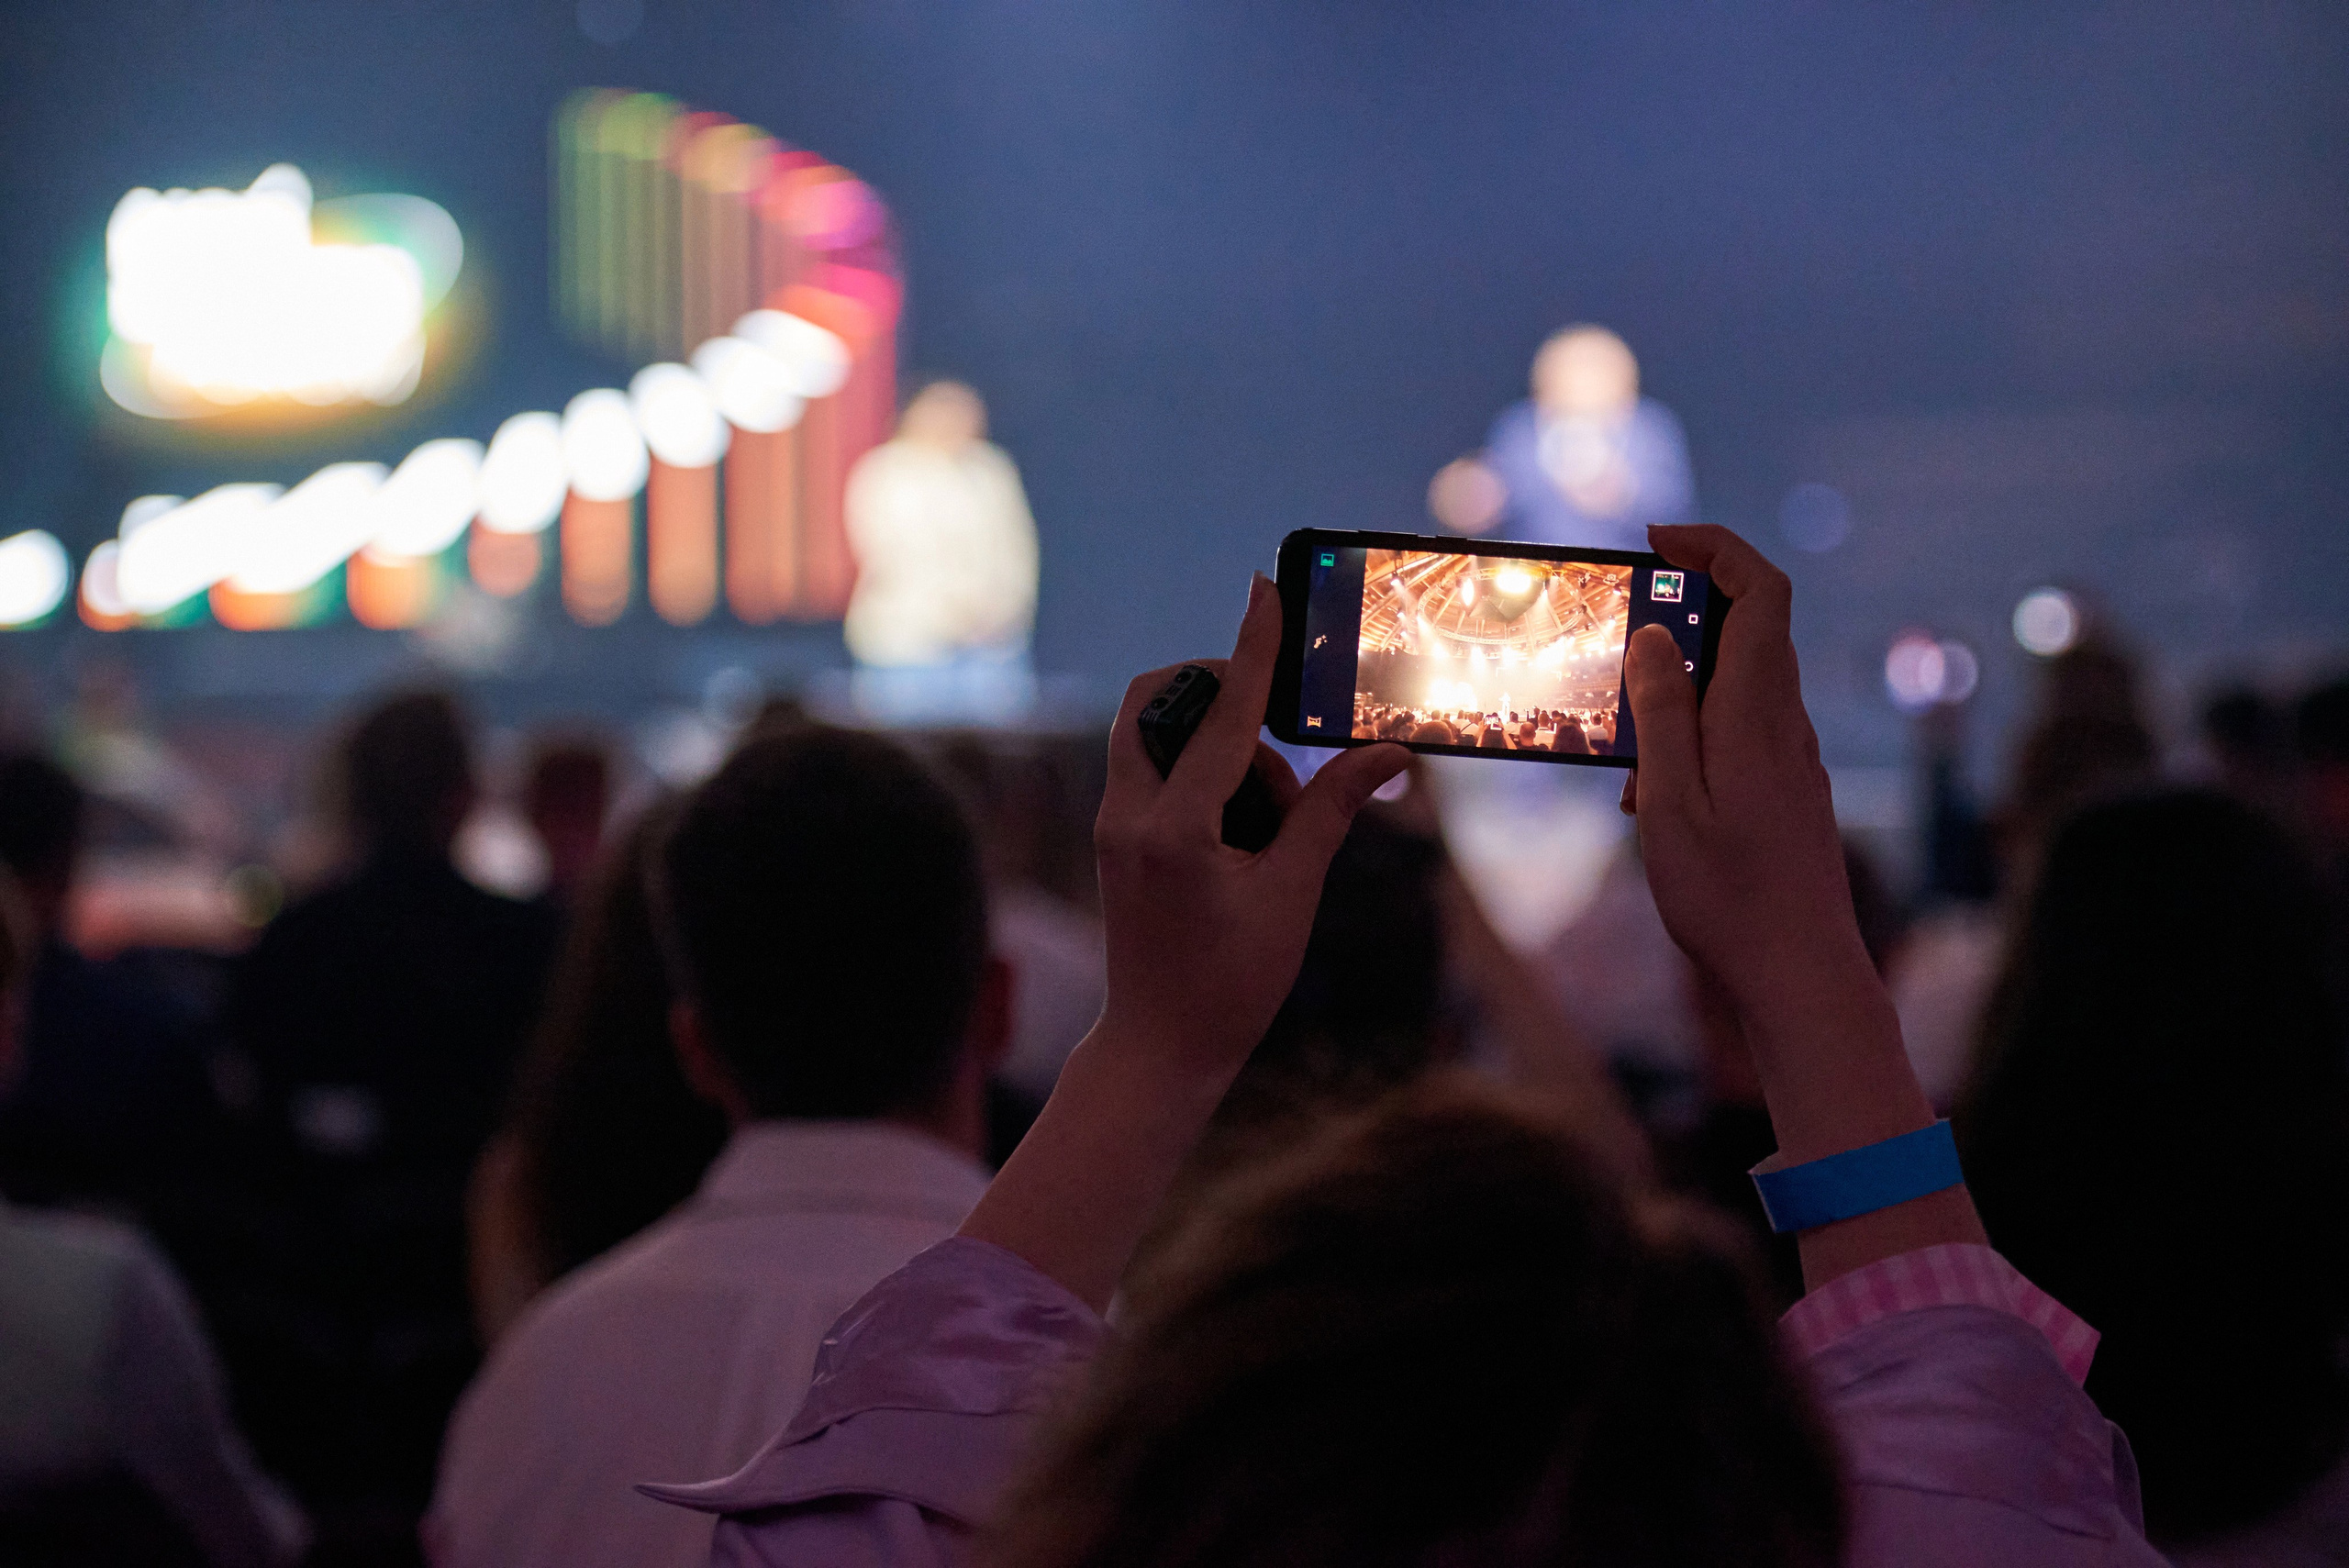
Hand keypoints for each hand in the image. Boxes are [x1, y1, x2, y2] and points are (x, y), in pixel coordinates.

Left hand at [1096, 575, 1408, 1082]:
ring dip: (1223, 753)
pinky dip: (1204, 778)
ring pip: (1161, 735)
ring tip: (1270, 827)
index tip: (1263, 589)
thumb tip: (1390, 757)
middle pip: (1161, 700)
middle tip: (1278, 747)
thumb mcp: (1293, 895)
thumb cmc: (1230, 985)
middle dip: (1224, 699)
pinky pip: (1156, 770)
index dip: (1253, 649)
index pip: (1221, 714)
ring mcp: (1112, 825)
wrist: (1160, 1049)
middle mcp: (1128, 815)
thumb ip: (1332, 813)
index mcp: (1173, 830)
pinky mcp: (1115, 836)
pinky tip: (1245, 837)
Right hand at [1618, 525, 1866, 1011]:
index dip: (1714, 546)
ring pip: (1733, 686)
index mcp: (1757, 713)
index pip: (1761, 590)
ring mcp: (1791, 758)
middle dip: (1677, 617)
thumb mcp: (1671, 801)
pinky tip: (1650, 800)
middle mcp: (1785, 724)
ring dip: (1674, 693)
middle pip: (1745, 628)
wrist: (1799, 977)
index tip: (1657, 539)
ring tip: (1623, 759)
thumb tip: (1655, 635)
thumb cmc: (1730, 898)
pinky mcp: (1786, 791)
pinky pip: (1735, 734)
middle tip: (1614, 644)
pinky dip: (1688, 740)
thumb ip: (1662, 712)